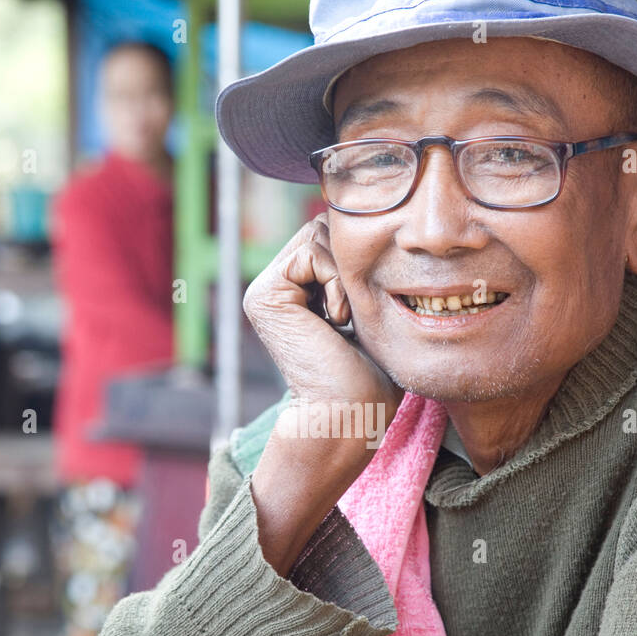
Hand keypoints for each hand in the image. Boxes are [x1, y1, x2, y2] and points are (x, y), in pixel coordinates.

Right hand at [244, 213, 403, 574]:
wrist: (351, 410)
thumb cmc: (372, 374)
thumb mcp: (371, 310)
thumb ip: (360, 270)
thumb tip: (372, 225)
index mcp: (297, 291)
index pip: (333, 237)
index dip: (360, 261)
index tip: (363, 312)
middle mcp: (276, 288)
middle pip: (324, 229)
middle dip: (352, 265)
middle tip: (353, 315)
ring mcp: (264, 291)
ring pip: (319, 234)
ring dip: (346, 277)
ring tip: (344, 320)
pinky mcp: (263, 295)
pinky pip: (311, 250)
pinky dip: (336, 281)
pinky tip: (335, 320)